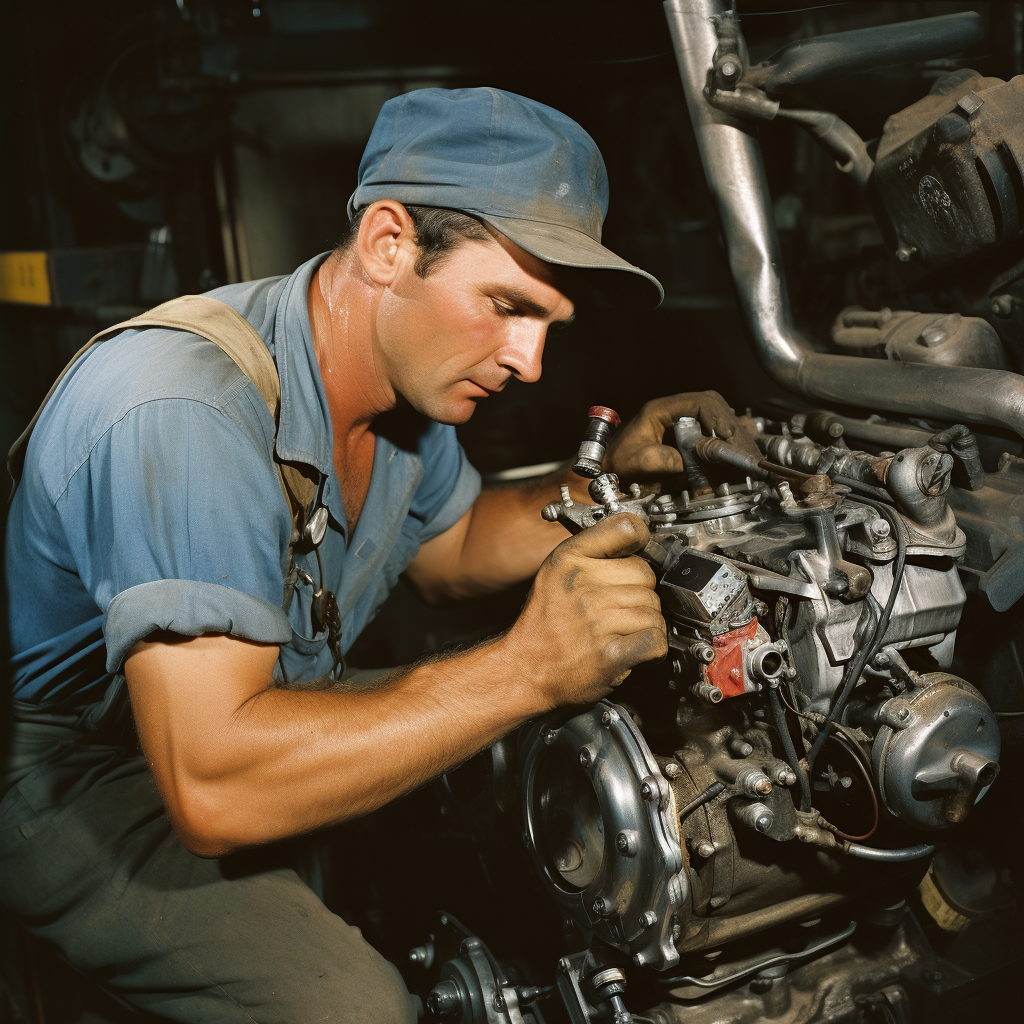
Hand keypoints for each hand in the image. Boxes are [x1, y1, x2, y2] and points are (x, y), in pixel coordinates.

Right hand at [501, 513, 666, 707]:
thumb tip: (633, 536)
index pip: (627, 529)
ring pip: (654, 610)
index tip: (639, 550)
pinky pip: (655, 639)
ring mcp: (597, 619)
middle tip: (621, 607)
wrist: (524, 670)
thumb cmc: (542, 624)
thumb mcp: (554, 573)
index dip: (640, 540)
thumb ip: (590, 551)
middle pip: (646, 575)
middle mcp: (582, 585)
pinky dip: (653, 647)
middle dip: (641, 592)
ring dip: (647, 623)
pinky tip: (635, 647)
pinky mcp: (610, 653)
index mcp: (569, 559)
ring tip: (624, 630)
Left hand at [604, 391, 739, 482]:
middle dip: (727, 421)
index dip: (716, 415)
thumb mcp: (639, 462)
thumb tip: (694, 461)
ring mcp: (681, 420)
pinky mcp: (686, 433)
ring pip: (715, 414)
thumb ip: (664, 460)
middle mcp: (673, 410)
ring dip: (729, 429)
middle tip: (735, 442)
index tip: (724, 433)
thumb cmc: (618, 463)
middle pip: (712, 404)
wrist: (609, 470)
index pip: (698, 401)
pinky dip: (724, 436)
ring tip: (738, 447)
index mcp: (660, 409)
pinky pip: (711, 428)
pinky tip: (732, 447)